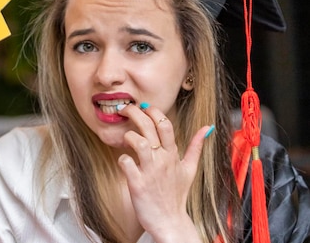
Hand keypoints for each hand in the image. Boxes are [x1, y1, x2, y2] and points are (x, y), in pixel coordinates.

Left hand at [117, 103, 211, 242]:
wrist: (170, 221)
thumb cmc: (176, 194)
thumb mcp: (190, 169)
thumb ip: (196, 147)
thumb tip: (206, 128)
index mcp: (173, 155)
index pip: (165, 123)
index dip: (153, 111)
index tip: (142, 106)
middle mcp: (163, 160)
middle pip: (149, 127)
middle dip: (135, 113)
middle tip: (125, 109)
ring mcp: (150, 172)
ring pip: (139, 142)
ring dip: (129, 136)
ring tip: (125, 138)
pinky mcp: (137, 184)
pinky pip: (126, 163)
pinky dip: (122, 159)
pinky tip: (123, 161)